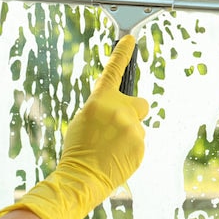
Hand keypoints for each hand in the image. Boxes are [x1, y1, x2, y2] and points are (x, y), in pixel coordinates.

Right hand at [0, 35, 147, 218]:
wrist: (81, 178)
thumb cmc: (77, 149)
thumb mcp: (83, 120)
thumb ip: (103, 108)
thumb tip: (116, 107)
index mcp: (100, 101)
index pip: (114, 70)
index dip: (122, 53)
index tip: (129, 40)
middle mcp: (120, 111)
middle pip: (140, 103)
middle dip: (133, 111)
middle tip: (118, 126)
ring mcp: (132, 129)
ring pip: (137, 127)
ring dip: (128, 135)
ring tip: (110, 149)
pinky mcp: (141, 146)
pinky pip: (139, 142)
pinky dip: (130, 149)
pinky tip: (116, 158)